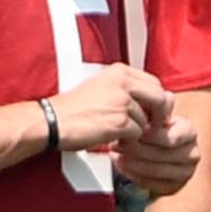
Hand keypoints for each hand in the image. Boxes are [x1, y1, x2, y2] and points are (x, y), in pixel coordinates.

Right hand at [48, 63, 171, 150]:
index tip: (154, 111)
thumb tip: (158, 99)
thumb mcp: (102, 87)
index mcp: (119, 71)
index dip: (158, 99)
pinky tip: (114, 139)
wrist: (51, 121)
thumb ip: (128, 90)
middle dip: (159, 115)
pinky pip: (137, 134)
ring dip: (136, 130)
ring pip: (147, 120)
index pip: (154, 83)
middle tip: (151, 126)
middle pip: (159, 98)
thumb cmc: (73, 108)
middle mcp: (123, 82)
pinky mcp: (119, 121)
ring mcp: (122, 102)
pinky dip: (129, 140)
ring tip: (117, 132)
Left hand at [111, 114, 199, 196]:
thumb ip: (160, 106)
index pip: (171, 138)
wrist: (158, 147)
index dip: (149, 136)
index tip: (131, 131)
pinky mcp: (173, 187)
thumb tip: (165, 97)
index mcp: (190, 132)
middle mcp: (193, 154)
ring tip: (116, 155)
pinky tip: (122, 165)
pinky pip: (151, 183)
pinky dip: (134, 175)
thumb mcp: (156, 113)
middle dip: (136, 150)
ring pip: (156, 170)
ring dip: (132, 163)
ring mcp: (185, 173)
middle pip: (162, 155)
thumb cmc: (153, 128)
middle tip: (117, 144)